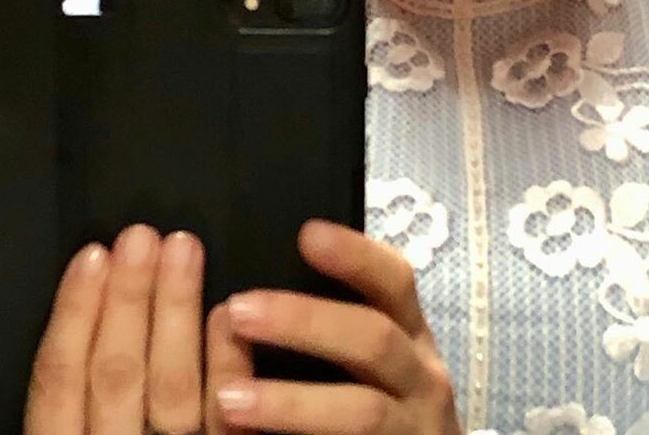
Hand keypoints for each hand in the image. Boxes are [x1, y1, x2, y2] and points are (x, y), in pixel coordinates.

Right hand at [24, 223, 254, 434]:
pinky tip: (226, 311)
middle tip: (140, 237)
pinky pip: (226, 416)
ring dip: (175, 310)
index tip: (90, 255)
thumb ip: (85, 393)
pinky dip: (225, 362)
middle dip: (127, 300)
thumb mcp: (83, 431)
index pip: (58, 384)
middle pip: (115, 375)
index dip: (72, 316)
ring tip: (183, 248)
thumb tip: (98, 301)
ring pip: (170, 385)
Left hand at [212, 220, 462, 434]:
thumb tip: (262, 282)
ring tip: (227, 397)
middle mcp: (420, 374)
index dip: (355, 254)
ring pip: (362, 410)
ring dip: (292, 402)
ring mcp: (412, 425)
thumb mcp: (376, 355)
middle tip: (238, 309)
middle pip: (374, 337)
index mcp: (409, 331)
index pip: (393, 279)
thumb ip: (336, 321)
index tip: (307, 233)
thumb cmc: (382, 399)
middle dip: (306, 321)